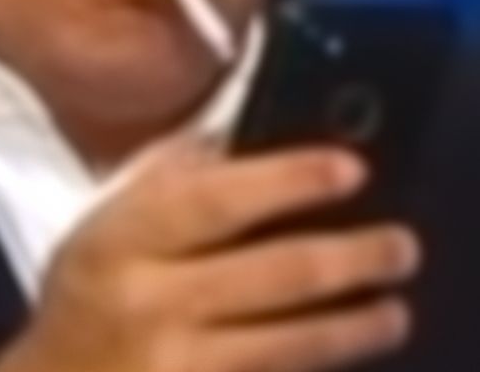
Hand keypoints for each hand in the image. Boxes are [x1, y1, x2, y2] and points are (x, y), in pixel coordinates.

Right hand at [0, 139, 420, 371]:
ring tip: (393, 309)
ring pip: (284, 343)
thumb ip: (168, 174)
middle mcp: (148, 301)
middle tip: (400, 246)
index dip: (289, 180)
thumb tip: (241, 139)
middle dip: (348, 259)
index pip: (217, 199)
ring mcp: (174, 366)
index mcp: (122, 237)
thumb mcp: (105, 221)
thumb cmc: (87, 291)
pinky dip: (314, 364)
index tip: (349, 168)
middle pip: (270, 275)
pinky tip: (344, 348)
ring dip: (351, 326)